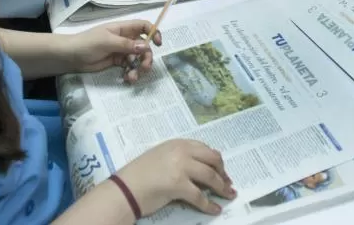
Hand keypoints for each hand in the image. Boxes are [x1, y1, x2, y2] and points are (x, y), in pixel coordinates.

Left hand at [59, 20, 162, 82]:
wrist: (71, 56)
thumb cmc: (88, 43)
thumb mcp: (108, 42)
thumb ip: (127, 45)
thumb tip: (145, 46)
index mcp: (123, 28)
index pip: (143, 26)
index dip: (153, 32)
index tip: (158, 44)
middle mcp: (125, 39)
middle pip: (143, 46)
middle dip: (146, 57)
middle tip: (144, 67)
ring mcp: (121, 51)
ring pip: (137, 58)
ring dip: (138, 67)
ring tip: (133, 77)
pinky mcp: (117, 62)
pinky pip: (129, 66)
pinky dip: (131, 72)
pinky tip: (127, 78)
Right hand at [117, 140, 235, 215]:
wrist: (124, 189)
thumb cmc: (139, 175)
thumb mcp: (161, 158)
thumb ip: (179, 159)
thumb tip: (197, 170)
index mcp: (177, 143)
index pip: (204, 149)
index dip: (216, 160)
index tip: (221, 169)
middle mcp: (181, 151)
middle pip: (212, 159)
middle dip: (223, 172)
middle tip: (227, 182)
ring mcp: (181, 167)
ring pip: (210, 176)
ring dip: (222, 187)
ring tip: (228, 195)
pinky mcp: (179, 185)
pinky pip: (200, 196)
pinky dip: (209, 204)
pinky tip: (215, 209)